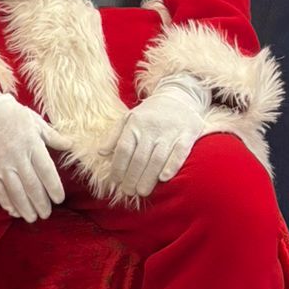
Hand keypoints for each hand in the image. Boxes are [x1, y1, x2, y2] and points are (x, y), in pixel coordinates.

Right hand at [0, 69, 70, 221]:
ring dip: (25, 208)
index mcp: (32, 144)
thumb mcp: (36, 122)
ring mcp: (1, 165)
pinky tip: (14, 211)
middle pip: (32, 186)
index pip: (46, 171)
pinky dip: (7, 203)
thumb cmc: (12, 115)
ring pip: (16, 193)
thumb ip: (53, 137)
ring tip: (32, 217)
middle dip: (41, 203)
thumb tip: (71, 145)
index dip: (54, 188)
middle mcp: (17, 157)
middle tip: (46, 214)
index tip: (59, 199)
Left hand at [102, 77, 208, 199]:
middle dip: (132, 178)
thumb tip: (101, 153)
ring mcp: (170, 131)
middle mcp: (151, 127)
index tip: (116, 182)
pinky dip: (172, 166)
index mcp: (135, 123)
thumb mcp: (129, 118)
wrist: (179, 96)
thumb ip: (114, 136)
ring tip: (142, 192)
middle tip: (129, 192)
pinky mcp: (187, 134)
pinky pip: (179, 153)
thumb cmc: (151, 113)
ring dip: (149, 178)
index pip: (123, 149)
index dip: (118, 168)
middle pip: (139, 158)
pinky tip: (164, 178)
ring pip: (157, 159)